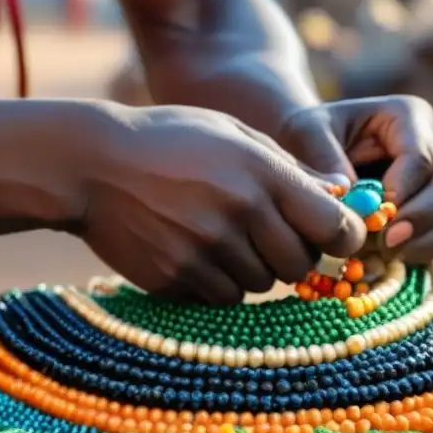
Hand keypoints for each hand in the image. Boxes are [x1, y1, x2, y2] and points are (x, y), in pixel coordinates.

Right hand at [77, 105, 365, 302]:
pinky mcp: (176, 279)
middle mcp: (240, 214)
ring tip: (221, 235)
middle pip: (300, 266)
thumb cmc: (169, 140)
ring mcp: (206, 251)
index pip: (334, 226)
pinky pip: (221, 298)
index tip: (336, 236)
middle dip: (293, 256)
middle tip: (270, 236)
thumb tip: (341, 196)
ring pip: (260, 285)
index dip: (343, 237)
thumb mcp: (232, 135)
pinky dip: (217, 282)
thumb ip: (289, 168)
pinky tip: (194, 249)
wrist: (89, 165)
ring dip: (252, 268)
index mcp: (262, 174)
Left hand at [276, 95, 432, 263]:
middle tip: (387, 243)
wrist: (311, 152)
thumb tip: (350, 193)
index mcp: (408, 118)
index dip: (404, 189)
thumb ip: (324, 157)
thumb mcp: (306, 133)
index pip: (420, 156)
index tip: (379, 213)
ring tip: (384, 256)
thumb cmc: (309, 136)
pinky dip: (420, 254)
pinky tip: (389, 261)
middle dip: (420, 220)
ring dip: (422, 243)